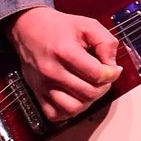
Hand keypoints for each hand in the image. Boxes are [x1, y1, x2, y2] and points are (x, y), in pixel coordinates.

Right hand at [5, 6, 121, 123]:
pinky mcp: (37, 93)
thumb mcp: (88, 25)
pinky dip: (69, 111)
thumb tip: (112, 66)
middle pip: (89, 93)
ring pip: (74, 108)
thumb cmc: (58, 27)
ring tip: (90, 88)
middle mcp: (52, 71)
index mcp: (65, 51)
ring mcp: (43, 85)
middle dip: (103, 87)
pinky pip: (56, 115)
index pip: (97, 74)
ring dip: (88, 101)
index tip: (113, 69)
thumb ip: (106, 42)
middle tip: (104, 78)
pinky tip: (75, 98)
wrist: (28, 27)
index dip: (112, 74)